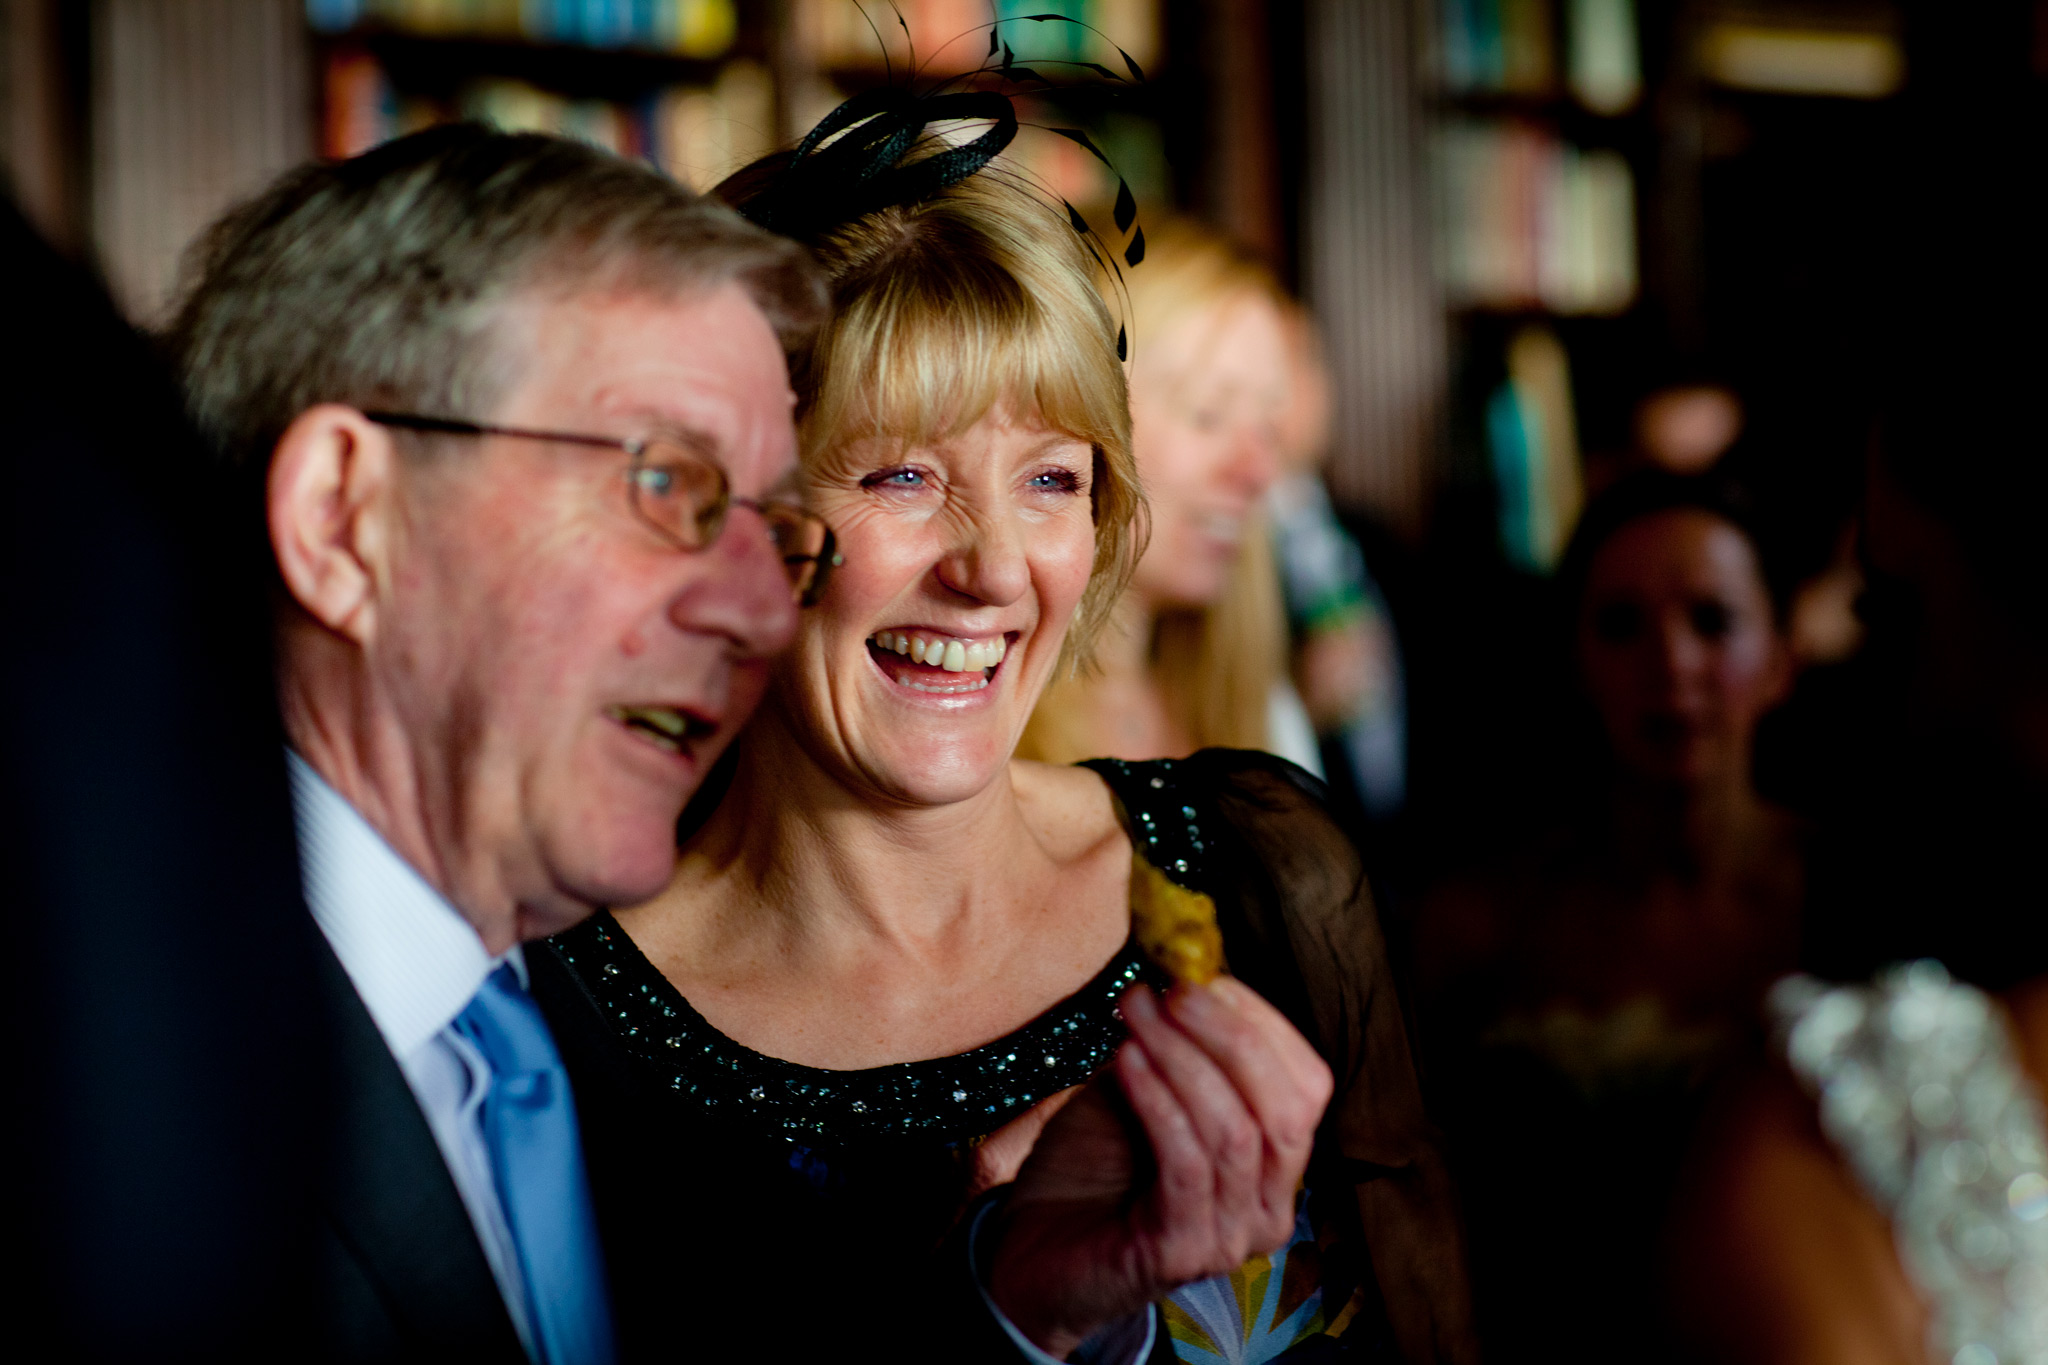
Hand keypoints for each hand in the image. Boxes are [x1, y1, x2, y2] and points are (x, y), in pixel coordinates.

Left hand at [983, 978, 1332, 1357]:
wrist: (1032, 1250)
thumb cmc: (1094, 1165)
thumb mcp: (1143, 1089)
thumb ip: (1175, 1046)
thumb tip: (1185, 974)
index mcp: (1275, 1165)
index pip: (1306, 1083)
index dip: (1261, 1022)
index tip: (1203, 974)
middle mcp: (1269, 1208)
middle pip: (1286, 1108)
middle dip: (1230, 1034)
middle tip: (1173, 991)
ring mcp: (1231, 1238)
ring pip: (1235, 1131)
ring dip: (1182, 1057)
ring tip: (1135, 1014)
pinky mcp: (1183, 1254)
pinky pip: (1186, 1164)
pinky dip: (1158, 1101)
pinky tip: (1126, 1060)